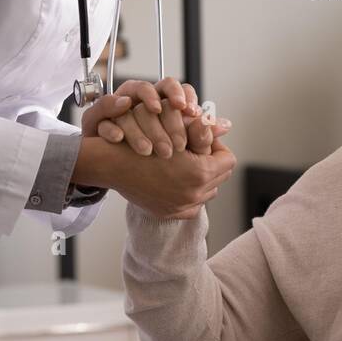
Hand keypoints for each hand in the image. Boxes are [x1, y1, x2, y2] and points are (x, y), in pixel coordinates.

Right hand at [79, 134, 236, 219]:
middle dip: (212, 162)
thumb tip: (226, 126)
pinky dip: (190, 191)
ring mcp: (183, 207)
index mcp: (200, 173)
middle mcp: (194, 195)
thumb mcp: (176, 133)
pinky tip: (176, 177)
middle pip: (221, 176)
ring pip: (209, 190)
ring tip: (186, 163)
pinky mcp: (172, 214)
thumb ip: (203, 133)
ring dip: (203, 177)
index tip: (205, 139)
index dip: (218, 146)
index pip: (228, 159)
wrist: (113, 165)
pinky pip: (194, 203)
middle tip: (196, 149)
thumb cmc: (144, 143)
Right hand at [89, 79, 230, 157]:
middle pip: (147, 86)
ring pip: (125, 97)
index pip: (171, 86)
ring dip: (138, 113)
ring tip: (151, 128)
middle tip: (174, 118)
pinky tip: (119, 137)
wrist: (110, 158)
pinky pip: (99, 114)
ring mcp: (114, 105)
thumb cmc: (148, 143)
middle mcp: (135, 97)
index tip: (192, 111)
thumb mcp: (176, 137)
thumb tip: (226, 125)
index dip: (182, 96)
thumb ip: (199, 131)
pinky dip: (110, 125)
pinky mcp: (96, 118)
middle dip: (161, 101)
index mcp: (155, 99)